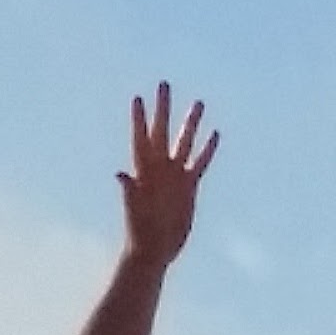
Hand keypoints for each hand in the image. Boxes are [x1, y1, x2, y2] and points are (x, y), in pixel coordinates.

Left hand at [118, 83, 217, 263]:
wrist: (154, 250)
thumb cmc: (139, 233)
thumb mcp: (134, 211)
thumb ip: (129, 191)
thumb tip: (120, 175)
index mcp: (143, 171)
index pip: (141, 138)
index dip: (139, 119)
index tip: (138, 98)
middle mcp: (159, 168)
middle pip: (162, 131)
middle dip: (163, 108)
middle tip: (164, 84)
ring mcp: (175, 175)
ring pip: (184, 142)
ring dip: (190, 123)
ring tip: (198, 102)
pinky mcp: (189, 187)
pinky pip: (200, 163)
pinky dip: (207, 149)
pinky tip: (214, 134)